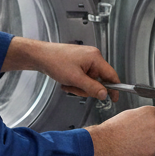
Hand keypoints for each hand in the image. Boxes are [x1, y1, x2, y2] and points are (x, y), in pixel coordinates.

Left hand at [1, 37, 120, 101]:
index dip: (114, 88)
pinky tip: (66, 80)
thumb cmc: (55, 62)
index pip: (111, 75)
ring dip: (78, 86)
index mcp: (95, 58)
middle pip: (99, 80)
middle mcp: (92, 57)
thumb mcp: (76, 79)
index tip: (114, 98)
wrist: (41, 56)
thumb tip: (104, 94)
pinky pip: (82, 78)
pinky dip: (75, 82)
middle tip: (76, 87)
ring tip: (68, 83)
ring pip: (89, 81)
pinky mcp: (78, 63)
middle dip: (86, 88)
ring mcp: (85, 60)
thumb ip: (92, 88)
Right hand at [85, 106, 154, 155]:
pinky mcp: (151, 151)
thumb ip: (144, 116)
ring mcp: (154, 138)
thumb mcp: (130, 114)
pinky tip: (137, 147)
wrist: (106, 142)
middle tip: (150, 134)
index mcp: (148, 113)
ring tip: (140, 141)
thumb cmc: (113, 129)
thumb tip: (150, 119)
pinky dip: (148, 150)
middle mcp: (154, 124)